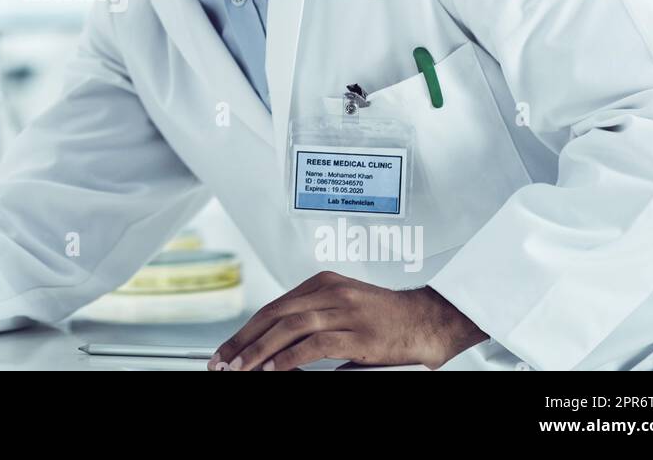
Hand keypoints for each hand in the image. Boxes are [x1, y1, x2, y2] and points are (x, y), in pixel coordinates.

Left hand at [209, 271, 486, 370]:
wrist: (429, 320)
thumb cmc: (387, 318)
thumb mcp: (344, 308)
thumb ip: (311, 320)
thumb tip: (274, 348)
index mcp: (322, 283)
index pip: (272, 307)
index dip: (245, 330)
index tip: (226, 351)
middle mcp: (329, 292)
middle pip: (274, 315)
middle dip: (243, 341)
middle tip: (223, 363)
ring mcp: (344, 311)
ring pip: (289, 328)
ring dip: (259, 351)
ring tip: (241, 370)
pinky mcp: (358, 334)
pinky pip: (315, 344)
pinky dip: (289, 357)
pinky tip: (273, 369)